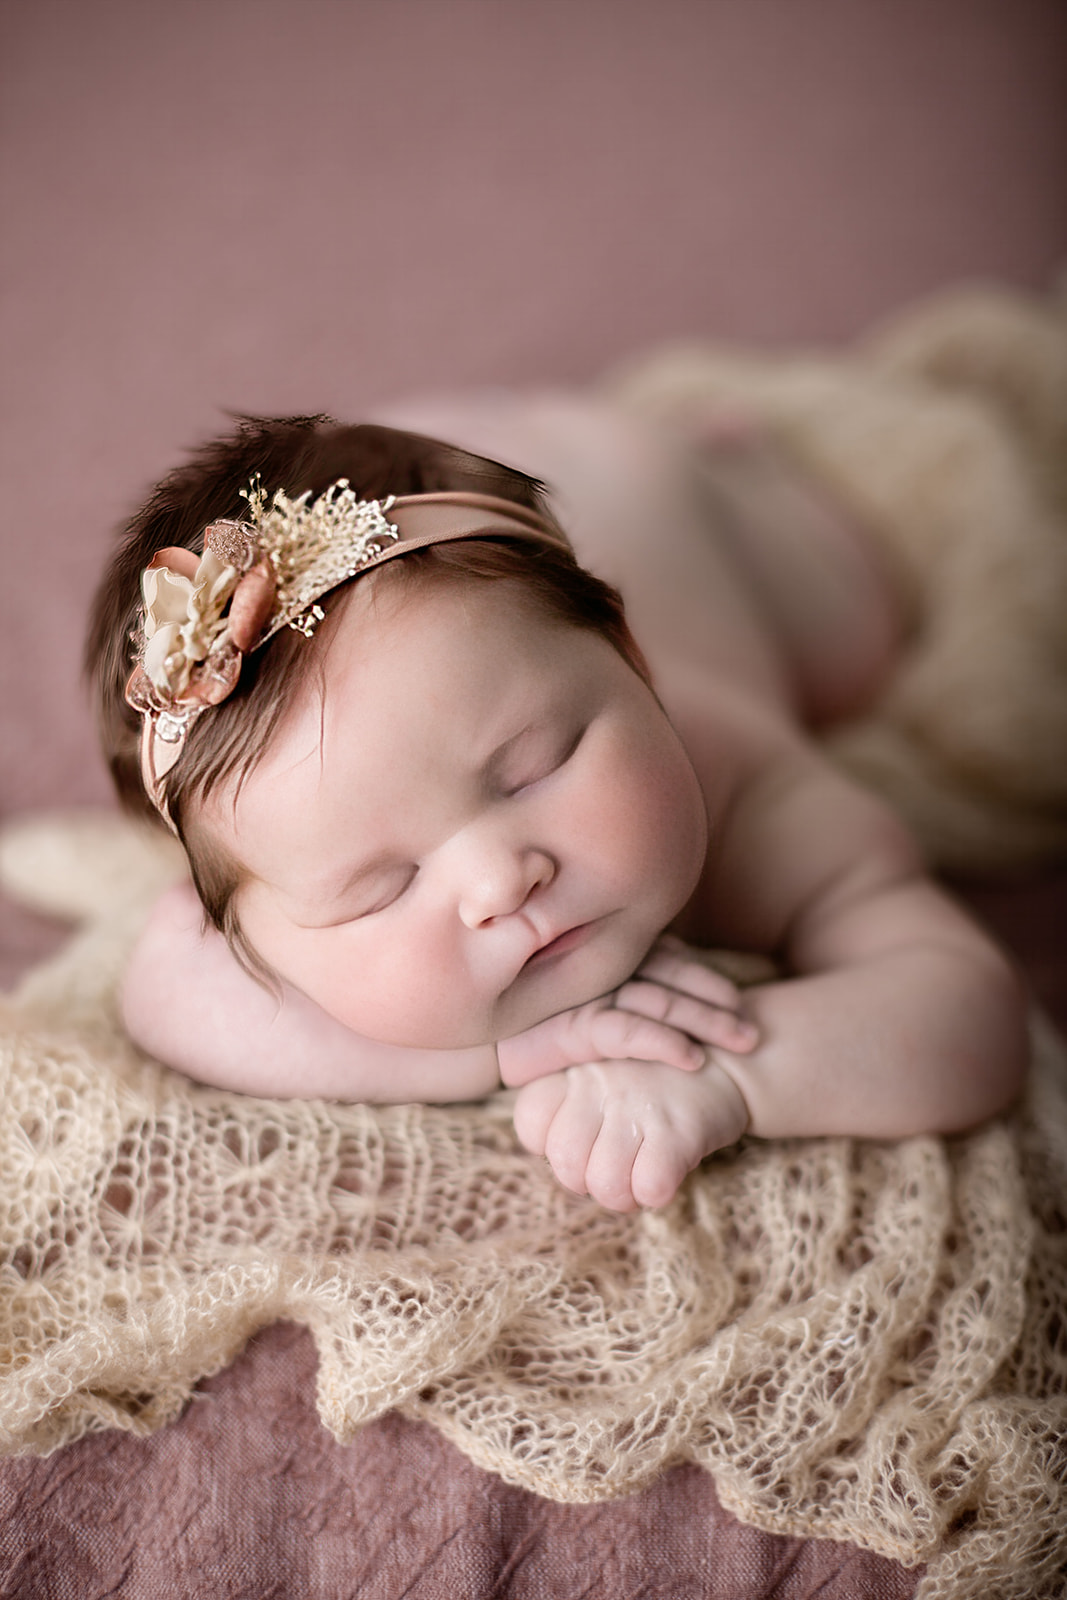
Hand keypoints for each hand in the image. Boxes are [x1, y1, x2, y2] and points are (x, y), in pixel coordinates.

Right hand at [497, 937, 756, 1087]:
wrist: (471, 1030)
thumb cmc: (529, 1015)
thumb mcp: (579, 993)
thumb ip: (619, 984)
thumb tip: (666, 999)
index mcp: (604, 950)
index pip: (667, 956)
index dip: (706, 977)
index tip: (739, 1000)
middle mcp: (598, 963)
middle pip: (671, 977)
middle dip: (717, 1002)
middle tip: (754, 1031)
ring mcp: (585, 991)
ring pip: (658, 1001)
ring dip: (705, 1022)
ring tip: (743, 1043)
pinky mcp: (571, 1024)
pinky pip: (626, 1032)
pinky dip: (662, 1043)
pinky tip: (692, 1060)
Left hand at [512, 1054, 749, 1211]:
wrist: (727, 1062)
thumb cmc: (652, 1083)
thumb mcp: (601, 1077)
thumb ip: (567, 1109)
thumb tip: (558, 1164)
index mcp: (572, 1068)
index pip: (531, 1123)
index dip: (551, 1146)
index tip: (584, 1140)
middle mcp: (597, 1081)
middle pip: (565, 1163)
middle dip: (588, 1180)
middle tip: (616, 1165)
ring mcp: (636, 1103)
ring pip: (605, 1184)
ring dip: (624, 1194)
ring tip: (640, 1173)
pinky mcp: (676, 1128)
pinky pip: (650, 1188)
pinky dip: (656, 1193)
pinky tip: (667, 1171)